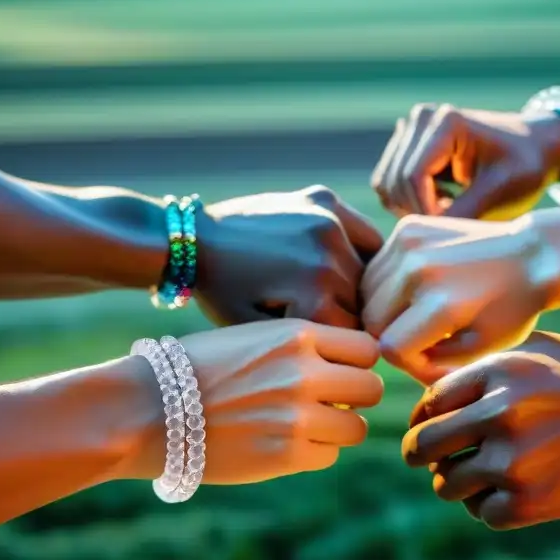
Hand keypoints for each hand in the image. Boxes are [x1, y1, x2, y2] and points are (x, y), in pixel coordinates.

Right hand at [126, 320, 383, 483]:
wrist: (146, 408)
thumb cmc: (196, 367)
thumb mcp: (252, 335)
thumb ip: (301, 346)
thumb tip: (347, 364)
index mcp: (297, 335)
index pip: (367, 348)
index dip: (357, 362)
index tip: (341, 370)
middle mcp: (305, 373)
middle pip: (372, 389)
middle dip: (355, 397)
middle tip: (331, 401)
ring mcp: (298, 417)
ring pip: (356, 427)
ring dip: (338, 428)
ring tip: (306, 424)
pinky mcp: (286, 455)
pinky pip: (328, 456)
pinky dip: (313, 452)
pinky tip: (283, 442)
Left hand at [195, 185, 382, 327]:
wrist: (192, 240)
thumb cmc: (223, 296)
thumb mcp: (262, 332)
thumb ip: (312, 344)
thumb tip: (361, 361)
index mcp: (315, 289)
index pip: (353, 334)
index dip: (334, 345)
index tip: (313, 342)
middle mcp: (329, 250)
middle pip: (362, 301)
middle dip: (344, 315)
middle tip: (314, 317)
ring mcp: (328, 219)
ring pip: (368, 271)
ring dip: (353, 286)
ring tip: (321, 293)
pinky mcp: (325, 199)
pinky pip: (366, 235)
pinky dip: (361, 252)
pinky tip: (340, 264)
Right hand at [361, 214, 548, 383]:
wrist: (532, 253)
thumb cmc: (512, 308)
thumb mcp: (480, 350)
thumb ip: (431, 362)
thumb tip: (391, 358)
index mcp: (442, 304)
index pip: (391, 348)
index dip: (410, 363)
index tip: (436, 359)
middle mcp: (419, 269)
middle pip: (372, 321)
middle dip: (394, 337)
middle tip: (425, 340)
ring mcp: (409, 242)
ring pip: (367, 294)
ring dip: (387, 311)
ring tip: (420, 316)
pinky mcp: (407, 226)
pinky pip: (376, 268)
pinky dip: (389, 285)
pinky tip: (417, 290)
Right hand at [370, 104, 559, 220]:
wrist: (535, 146)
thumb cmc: (525, 166)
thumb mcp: (500, 191)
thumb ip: (462, 214)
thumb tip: (425, 240)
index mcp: (444, 122)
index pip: (412, 178)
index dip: (426, 213)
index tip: (452, 230)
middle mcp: (420, 119)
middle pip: (394, 182)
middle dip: (418, 212)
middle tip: (455, 221)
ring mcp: (410, 129)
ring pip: (386, 185)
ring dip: (412, 207)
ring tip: (451, 209)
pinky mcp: (406, 145)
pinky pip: (388, 183)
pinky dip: (410, 201)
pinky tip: (442, 201)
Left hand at [401, 332, 559, 528]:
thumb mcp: (541, 350)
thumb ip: (485, 365)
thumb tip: (430, 390)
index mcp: (497, 372)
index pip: (427, 402)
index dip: (423, 417)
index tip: (431, 426)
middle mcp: (499, 414)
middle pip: (423, 446)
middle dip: (423, 454)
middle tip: (432, 458)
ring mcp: (514, 462)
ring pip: (447, 485)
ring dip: (457, 482)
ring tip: (479, 475)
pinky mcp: (533, 503)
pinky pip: (483, 513)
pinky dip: (490, 507)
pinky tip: (510, 492)